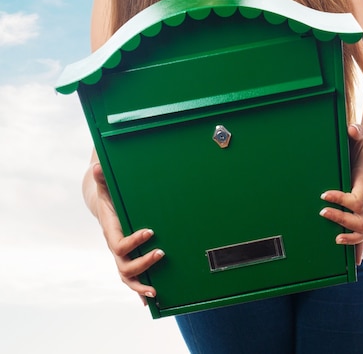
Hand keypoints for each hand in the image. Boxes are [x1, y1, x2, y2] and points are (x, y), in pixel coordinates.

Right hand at [92, 163, 164, 302]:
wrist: (102, 201)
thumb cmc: (106, 191)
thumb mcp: (104, 183)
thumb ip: (101, 177)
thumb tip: (96, 166)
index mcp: (111, 230)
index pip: (119, 243)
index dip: (133, 241)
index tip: (150, 232)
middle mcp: (115, 245)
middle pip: (124, 264)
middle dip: (142, 264)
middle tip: (161, 253)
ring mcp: (120, 254)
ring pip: (126, 276)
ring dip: (140, 285)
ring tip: (155, 291)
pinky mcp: (127, 256)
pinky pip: (131, 277)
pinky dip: (139, 289)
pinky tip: (151, 298)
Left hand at [319, 124, 362, 264]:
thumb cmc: (360, 146)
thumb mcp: (359, 136)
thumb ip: (357, 131)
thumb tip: (352, 129)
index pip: (357, 198)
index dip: (342, 200)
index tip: (324, 195)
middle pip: (361, 219)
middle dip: (342, 220)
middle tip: (322, 213)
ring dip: (350, 239)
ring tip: (334, 239)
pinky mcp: (362, 213)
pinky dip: (359, 250)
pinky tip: (354, 263)